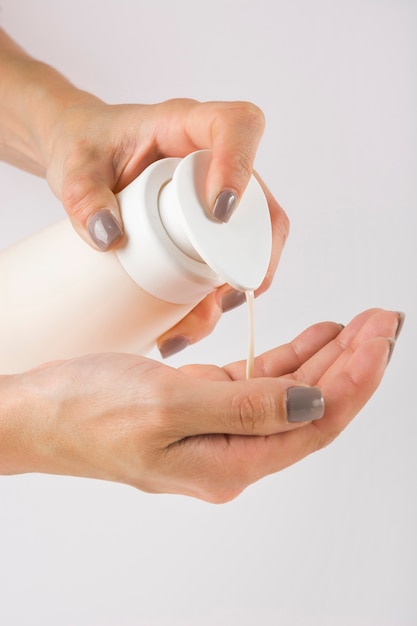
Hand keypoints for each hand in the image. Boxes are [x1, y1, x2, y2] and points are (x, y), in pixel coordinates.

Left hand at [0, 28, 287, 353]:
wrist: (83, 156)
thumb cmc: (84, 146)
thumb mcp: (73, 167)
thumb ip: (82, 197)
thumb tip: (109, 239)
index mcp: (186, 125)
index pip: (236, 127)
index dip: (240, 168)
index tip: (218, 213)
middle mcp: (213, 159)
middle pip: (260, 203)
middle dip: (251, 258)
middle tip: (221, 298)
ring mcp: (216, 192)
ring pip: (253, 239)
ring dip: (236, 285)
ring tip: (198, 322)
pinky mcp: (210, 223)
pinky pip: (232, 256)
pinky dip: (219, 292)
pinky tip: (192, 319)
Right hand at [0, 309, 401, 501]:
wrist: (39, 413)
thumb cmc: (87, 411)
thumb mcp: (167, 407)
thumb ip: (245, 408)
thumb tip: (313, 406)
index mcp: (228, 464)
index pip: (314, 424)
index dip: (355, 381)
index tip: (380, 338)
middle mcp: (231, 453)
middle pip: (311, 409)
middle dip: (353, 364)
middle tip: (384, 321)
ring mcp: (219, 428)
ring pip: (292, 394)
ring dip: (329, 358)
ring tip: (362, 324)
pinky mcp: (204, 405)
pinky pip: (262, 382)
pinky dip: (292, 357)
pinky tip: (317, 337)